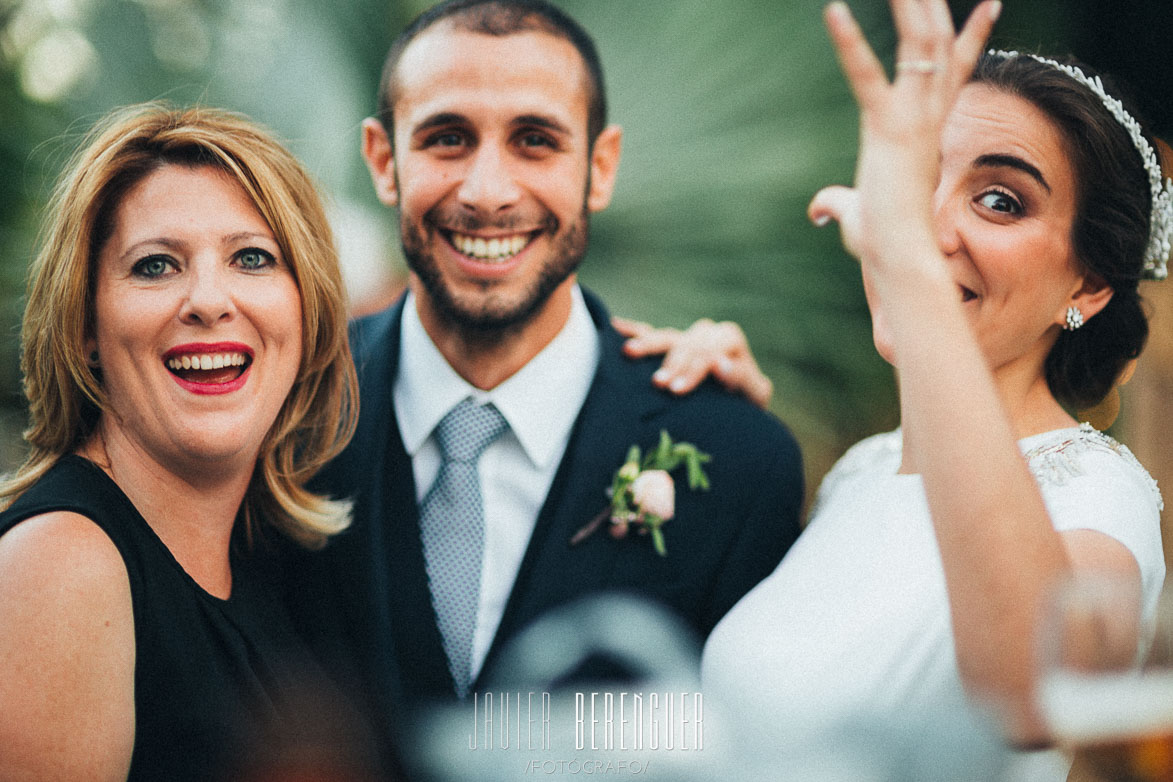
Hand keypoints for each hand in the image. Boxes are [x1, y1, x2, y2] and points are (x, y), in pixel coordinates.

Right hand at [614, 316, 773, 408]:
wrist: (738, 408)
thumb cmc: (747, 403)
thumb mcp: (754, 394)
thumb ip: (742, 378)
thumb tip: (720, 363)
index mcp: (728, 339)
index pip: (709, 349)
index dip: (693, 369)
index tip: (677, 390)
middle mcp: (707, 333)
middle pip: (686, 343)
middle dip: (672, 363)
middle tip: (659, 385)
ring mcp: (686, 337)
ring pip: (666, 336)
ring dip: (648, 345)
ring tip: (629, 353)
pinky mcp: (670, 345)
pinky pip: (650, 333)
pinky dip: (633, 330)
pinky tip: (615, 326)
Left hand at [808, 0, 999, 275]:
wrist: (900, 258)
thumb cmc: (882, 241)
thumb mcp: (854, 213)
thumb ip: (835, 203)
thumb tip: (816, 210)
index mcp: (926, 126)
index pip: (957, 69)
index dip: (974, 35)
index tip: (992, 3)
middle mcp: (927, 114)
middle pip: (937, 40)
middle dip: (931, 3)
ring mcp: (911, 117)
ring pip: (918, 42)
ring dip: (908, 3)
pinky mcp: (886, 126)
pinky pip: (865, 76)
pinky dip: (849, 43)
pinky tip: (832, 11)